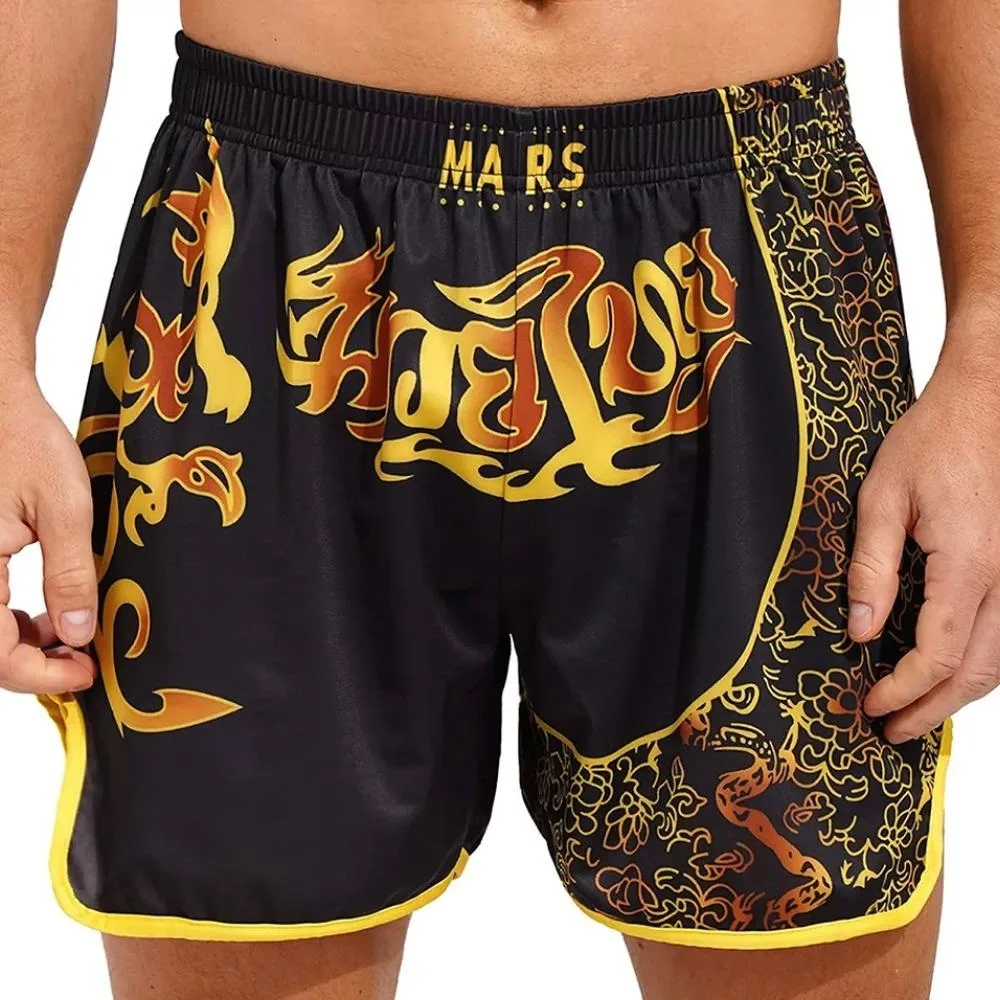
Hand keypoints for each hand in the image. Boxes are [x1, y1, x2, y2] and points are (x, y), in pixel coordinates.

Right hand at [0, 369, 95, 693]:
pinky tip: (43, 610)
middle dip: (35, 663)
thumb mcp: (64, 508)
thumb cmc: (23, 439)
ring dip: (22, 642)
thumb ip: (70, 574)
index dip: (43, 676)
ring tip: (70, 632)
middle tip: (84, 658)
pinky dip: (8, 618)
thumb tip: (78, 633)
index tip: (86, 674)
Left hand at [850, 339, 999, 742]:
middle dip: (934, 709)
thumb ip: (871, 569)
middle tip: (892, 732)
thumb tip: (859, 632)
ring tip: (919, 714)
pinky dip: (984, 665)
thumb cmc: (934, 440)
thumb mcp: (882, 498)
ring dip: (962, 695)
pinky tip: (954, 673)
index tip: (870, 705)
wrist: (988, 401)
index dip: (904, 688)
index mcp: (971, 563)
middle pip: (979, 670)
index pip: (939, 652)